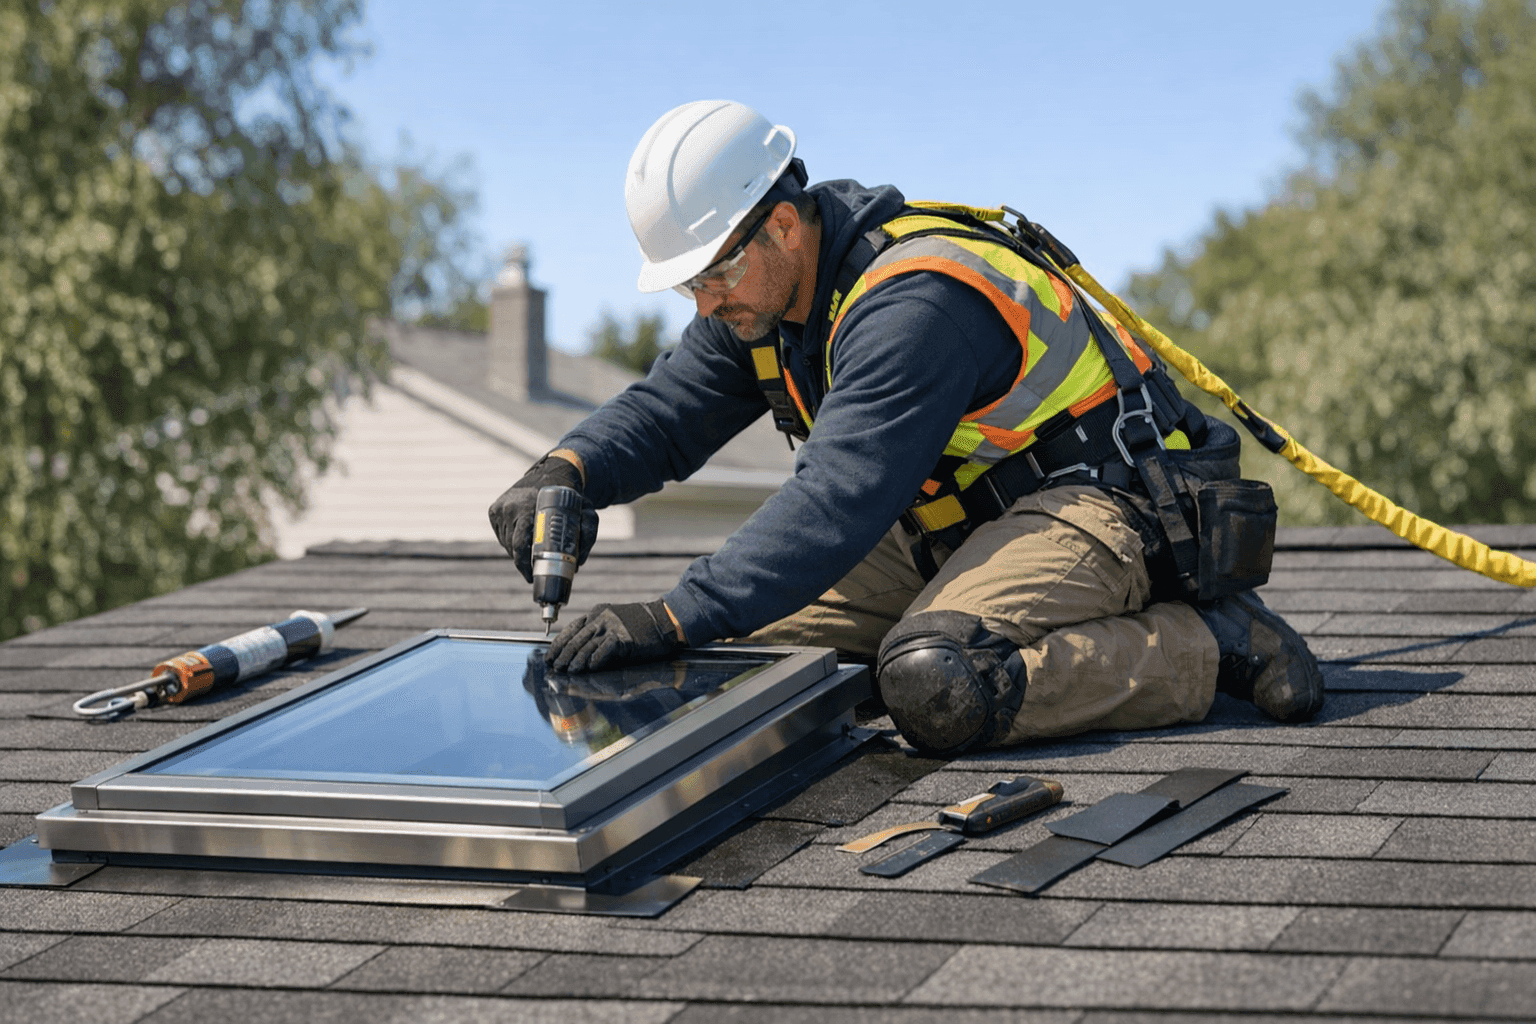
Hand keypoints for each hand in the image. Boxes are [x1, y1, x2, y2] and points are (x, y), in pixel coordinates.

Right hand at [487, 454, 598, 581]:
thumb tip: (578, 562)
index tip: (532, 577)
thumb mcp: (585, 511)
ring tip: (531, 555)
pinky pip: (501, 535)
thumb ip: (588, 532)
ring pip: (506, 543)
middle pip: (512, 547)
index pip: (520, 545)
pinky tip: (522, 543)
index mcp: (527, 506)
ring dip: (517, 553)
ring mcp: (499, 508)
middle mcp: (510, 506)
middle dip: (523, 563)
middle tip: (535, 570)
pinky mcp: (493, 510)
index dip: (524, 565)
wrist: (551, 472)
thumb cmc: (569, 496)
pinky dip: (510, 543)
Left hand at [546, 599, 683, 672]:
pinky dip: (595, 660)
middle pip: (575, 639)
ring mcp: (611, 627)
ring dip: (575, 661)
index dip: (558, 644)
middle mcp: (600, 618)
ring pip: (586, 646)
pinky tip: (589, 668)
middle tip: (555, 667)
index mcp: (596, 613)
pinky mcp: (623, 638)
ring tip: (568, 671)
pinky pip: (604, 651)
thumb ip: (597, 632)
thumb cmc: (640, 625)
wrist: (664, 620)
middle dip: (563, 656)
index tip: (550, 656)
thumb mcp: (614, 622)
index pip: (570, 629)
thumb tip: (579, 651)